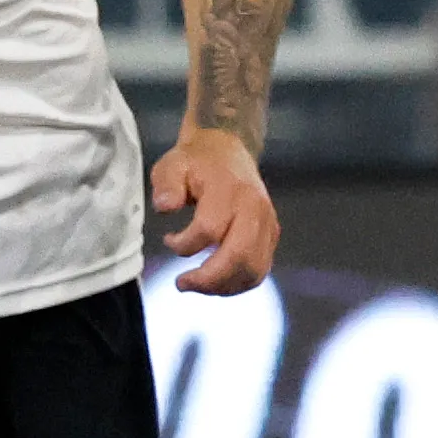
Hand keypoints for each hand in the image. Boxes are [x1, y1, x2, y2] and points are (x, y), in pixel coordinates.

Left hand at [150, 127, 277, 295]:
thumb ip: (167, 185)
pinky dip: (238, 284)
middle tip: (182, 283)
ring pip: (253, 269)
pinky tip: (217, 282)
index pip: (209, 229)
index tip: (168, 240)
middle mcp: (253, 208)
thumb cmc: (196, 162)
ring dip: (223, 286)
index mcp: (228, 190)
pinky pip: (260, 270)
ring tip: (198, 284)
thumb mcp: (172, 164)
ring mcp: (267, 223)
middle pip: (239, 256)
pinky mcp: (272, 234)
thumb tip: (165, 207)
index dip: (185, 245)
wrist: (228, 150)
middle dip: (208, 279)